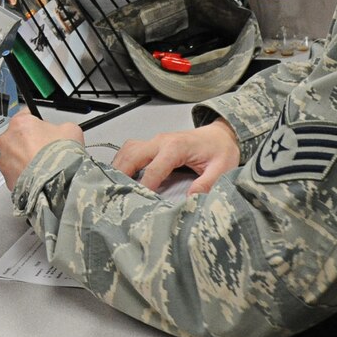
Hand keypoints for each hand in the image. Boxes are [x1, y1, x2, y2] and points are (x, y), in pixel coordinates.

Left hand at [0, 112, 85, 187]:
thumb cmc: (60, 158)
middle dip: (29, 142)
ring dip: (25, 159)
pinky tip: (38, 175)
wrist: (56, 184)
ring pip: (13, 156)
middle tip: (45, 150)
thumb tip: (62, 132)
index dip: (37, 122)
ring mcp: (4, 160)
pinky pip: (14, 172)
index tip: (43, 128)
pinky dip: (23, 173)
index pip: (26, 115)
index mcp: (19, 123)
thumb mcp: (71, 130)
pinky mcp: (6, 177)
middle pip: (17, 137)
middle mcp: (7, 140)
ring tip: (42, 165)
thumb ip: (61, 127)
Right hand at [111, 120, 240, 194]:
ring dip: (119, 167)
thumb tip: (190, 199)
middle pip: (132, 155)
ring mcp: (155, 141)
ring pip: (127, 150)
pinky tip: (121, 176)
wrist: (222, 134)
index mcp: (176, 147)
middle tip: (115, 194)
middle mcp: (161, 141)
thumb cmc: (221, 151)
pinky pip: (130, 149)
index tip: (138, 202)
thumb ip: (207, 183)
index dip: (144, 187)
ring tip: (114, 187)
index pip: (153, 170)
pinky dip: (122, 162)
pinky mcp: (153, 144)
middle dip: (121, 174)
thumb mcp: (221, 169)